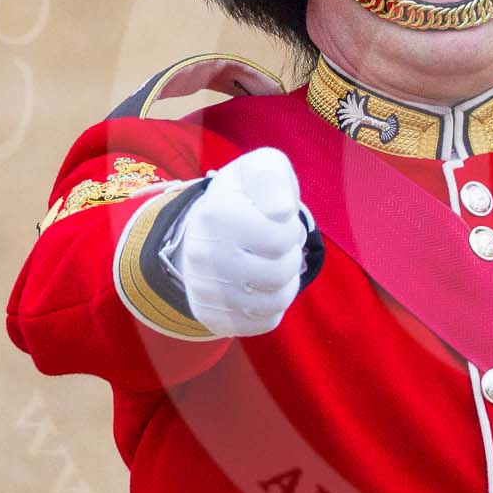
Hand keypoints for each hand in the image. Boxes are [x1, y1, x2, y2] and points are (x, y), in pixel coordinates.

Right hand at [171, 147, 309, 337]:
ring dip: (285, 281)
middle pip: (280, 273)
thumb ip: (272, 176)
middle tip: (275, 244)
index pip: (281, 238)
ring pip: (275, 302)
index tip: (274, 220)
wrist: (204, 230)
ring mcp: (205, 290)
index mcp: (216, 215)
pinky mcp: (213, 317)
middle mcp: (203, 256)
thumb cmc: (244, 197)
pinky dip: (272, 306)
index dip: (289, 229)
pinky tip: (261, 286)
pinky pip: (264, 322)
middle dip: (289, 256)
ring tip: (270, 262)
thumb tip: (280, 212)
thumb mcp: (259, 169)